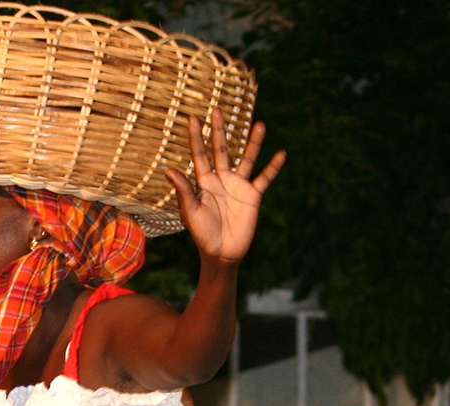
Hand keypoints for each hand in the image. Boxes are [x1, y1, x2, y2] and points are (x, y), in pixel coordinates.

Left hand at [166, 108, 285, 262]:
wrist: (222, 252)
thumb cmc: (202, 234)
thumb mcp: (191, 212)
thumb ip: (184, 191)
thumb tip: (169, 170)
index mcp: (203, 182)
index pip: (199, 154)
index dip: (196, 137)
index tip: (193, 118)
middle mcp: (221, 179)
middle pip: (220, 150)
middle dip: (219, 131)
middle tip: (217, 109)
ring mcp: (238, 186)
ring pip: (246, 159)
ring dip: (253, 143)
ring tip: (260, 125)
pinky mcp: (253, 195)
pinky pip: (265, 178)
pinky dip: (273, 167)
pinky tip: (281, 154)